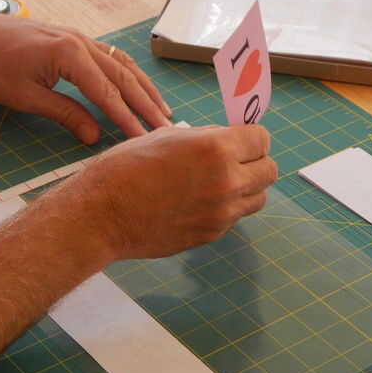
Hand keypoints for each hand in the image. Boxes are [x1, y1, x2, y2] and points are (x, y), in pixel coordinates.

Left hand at [0, 11, 171, 143]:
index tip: (143, 140)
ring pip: (122, 64)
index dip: (128, 119)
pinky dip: (127, 76)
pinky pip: (110, 58)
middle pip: (123, 77)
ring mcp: (79, 37)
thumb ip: (64, 114)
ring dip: (143, 88)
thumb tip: (94, 137)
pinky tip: (136, 87)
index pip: (108, 93)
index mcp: (69, 54)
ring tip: (162, 110)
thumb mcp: (25, 97)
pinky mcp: (74, 39)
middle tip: (165, 128)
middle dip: (146, 104)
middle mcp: (81, 41)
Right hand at [58, 124, 276, 259]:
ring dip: (246, 187)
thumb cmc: (125, 169)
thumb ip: (204, 138)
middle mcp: (226, 182)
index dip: (252, 136)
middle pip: (269, 170)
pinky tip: (199, 202)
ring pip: (258, 198)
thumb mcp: (166, 137)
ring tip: (219, 183)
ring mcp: (221, 214)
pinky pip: (234, 218)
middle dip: (255, 161)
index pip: (262, 139)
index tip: (242, 138)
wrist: (102, 215)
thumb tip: (226, 140)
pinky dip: (226, 208)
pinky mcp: (211, 235)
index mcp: (215, 149)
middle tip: (235, 160)